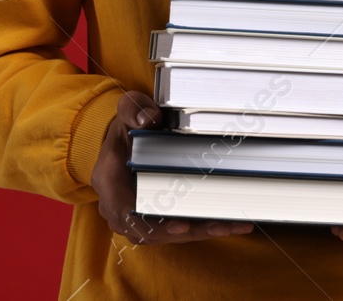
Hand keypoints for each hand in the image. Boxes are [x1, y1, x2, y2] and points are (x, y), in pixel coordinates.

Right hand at [92, 90, 254, 245]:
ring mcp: (140, 213)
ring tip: (233, 225)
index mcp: (110, 181)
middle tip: (219, 225)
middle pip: (152, 231)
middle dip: (187, 231)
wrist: (128, 137)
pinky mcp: (159, 214)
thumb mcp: (129, 108)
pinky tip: (233, 223)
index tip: (180, 225)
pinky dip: (204, 227)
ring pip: (169, 233)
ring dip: (201, 231)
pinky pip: (180, 227)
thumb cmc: (129, 125)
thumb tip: (148, 119)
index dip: (151, 224)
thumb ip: (134, 109)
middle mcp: (121, 204)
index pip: (125, 213)